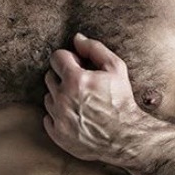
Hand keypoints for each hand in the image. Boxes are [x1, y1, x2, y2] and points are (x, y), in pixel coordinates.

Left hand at [43, 33, 141, 163]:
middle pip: (49, 77)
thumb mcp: (116, 69)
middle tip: (81, 85)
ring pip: (48, 98)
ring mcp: (59, 118)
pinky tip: (76, 116)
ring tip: (80, 102)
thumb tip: (77, 38)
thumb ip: (94, 49)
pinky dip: (58, 116)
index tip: (78, 66)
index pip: (56, 58)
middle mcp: (63, 98)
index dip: (68, 59)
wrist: (126, 137)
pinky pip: (48, 118)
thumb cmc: (122, 101)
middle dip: (63, 77)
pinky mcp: (58, 134)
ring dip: (60, 97)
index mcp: (75, 79)